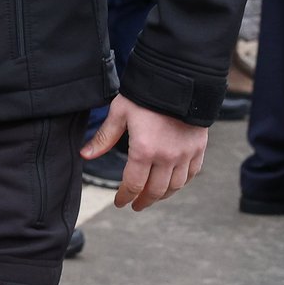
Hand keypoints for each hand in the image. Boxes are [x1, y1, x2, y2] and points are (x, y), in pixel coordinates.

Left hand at [80, 95, 206, 211]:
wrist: (180, 79)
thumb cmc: (146, 94)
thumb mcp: (119, 113)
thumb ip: (104, 138)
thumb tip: (85, 155)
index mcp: (144, 150)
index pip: (133, 185)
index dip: (125, 197)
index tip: (120, 202)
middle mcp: (166, 157)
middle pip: (155, 191)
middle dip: (143, 201)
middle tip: (136, 205)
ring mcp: (185, 154)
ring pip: (175, 186)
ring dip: (162, 195)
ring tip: (152, 196)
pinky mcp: (198, 148)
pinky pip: (191, 174)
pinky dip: (181, 183)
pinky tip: (173, 183)